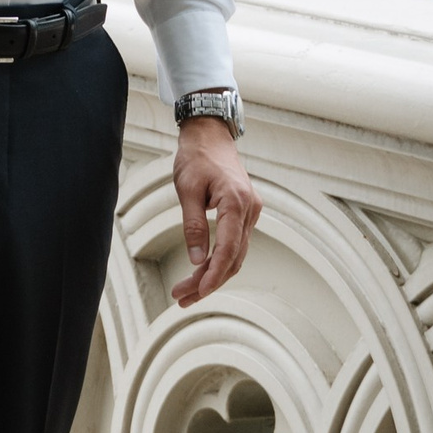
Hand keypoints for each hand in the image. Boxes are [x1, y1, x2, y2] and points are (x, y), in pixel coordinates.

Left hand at [170, 117, 259, 306]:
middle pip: (234, 258)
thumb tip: (196, 259)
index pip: (228, 250)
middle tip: (182, 298)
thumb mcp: (187, 190)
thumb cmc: (197, 157)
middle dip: (209, 282)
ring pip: (236, 254)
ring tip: (187, 291)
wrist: (210, 135)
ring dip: (214, 275)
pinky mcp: (245, 212)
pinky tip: (202, 272)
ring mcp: (250, 211)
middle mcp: (250, 210)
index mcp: (237, 203)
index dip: (214, 275)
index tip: (198, 292)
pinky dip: (220, 260)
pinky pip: (236, 243)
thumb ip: (194, 225)